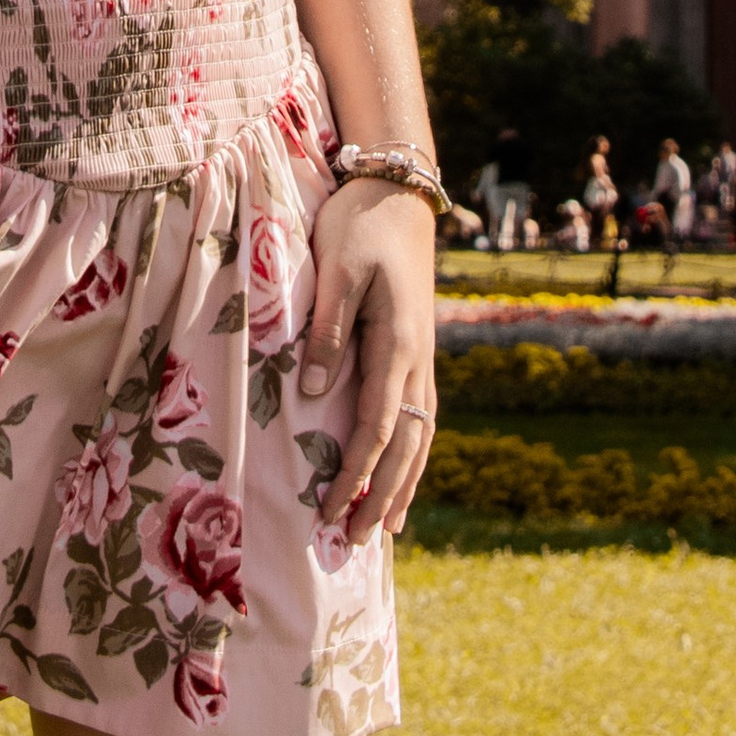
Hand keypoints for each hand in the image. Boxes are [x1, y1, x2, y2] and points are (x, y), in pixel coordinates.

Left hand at [297, 176, 436, 541]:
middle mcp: (417, 361)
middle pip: (404, 447)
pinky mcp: (417, 350)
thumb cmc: (361, 226)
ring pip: (418, 438)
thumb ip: (328, 331)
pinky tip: (401, 475)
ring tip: (386, 531)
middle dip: (381, 497)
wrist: (399, 192)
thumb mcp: (338, 270)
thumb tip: (313, 391)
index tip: (331, 511)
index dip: (355, 474)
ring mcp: (422, 358)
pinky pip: (418, 418)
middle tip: (357, 544)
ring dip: (401, 485)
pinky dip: (410, 456)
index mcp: (398, 345)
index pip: (377, 427)